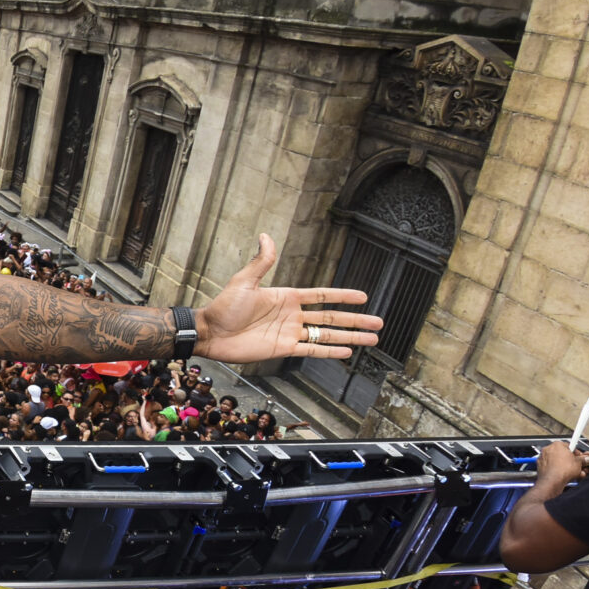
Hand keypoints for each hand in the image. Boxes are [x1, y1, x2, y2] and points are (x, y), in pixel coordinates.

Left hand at [195, 234, 383, 362]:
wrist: (211, 333)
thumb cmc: (223, 306)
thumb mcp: (244, 281)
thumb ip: (261, 262)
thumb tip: (266, 236)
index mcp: (286, 297)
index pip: (322, 296)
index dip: (342, 296)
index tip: (363, 296)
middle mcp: (292, 316)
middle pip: (331, 318)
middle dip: (355, 320)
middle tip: (378, 322)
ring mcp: (289, 333)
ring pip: (326, 336)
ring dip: (349, 337)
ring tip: (372, 338)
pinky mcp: (283, 349)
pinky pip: (311, 350)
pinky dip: (329, 351)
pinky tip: (346, 352)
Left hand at [536, 439, 588, 489]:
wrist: (552, 481)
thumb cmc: (563, 470)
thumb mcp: (579, 463)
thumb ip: (583, 459)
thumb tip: (587, 459)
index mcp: (557, 445)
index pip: (570, 446)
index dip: (577, 453)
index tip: (581, 458)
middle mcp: (548, 449)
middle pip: (563, 454)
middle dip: (571, 461)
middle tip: (577, 466)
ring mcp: (543, 457)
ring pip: (558, 461)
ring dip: (566, 466)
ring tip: (573, 472)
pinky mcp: (540, 466)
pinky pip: (552, 466)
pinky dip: (558, 470)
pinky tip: (565, 475)